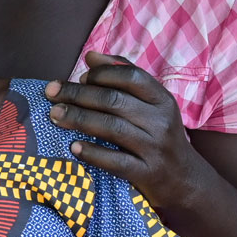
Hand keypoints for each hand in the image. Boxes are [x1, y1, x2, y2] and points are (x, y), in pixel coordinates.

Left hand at [45, 53, 215, 212]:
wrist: (185, 181)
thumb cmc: (159, 136)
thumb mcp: (152, 105)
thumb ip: (123, 77)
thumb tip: (91, 56)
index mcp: (162, 100)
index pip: (132, 77)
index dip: (102, 74)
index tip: (80, 77)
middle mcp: (161, 121)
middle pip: (114, 101)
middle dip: (78, 94)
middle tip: (51, 93)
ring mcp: (155, 148)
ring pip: (112, 128)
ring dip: (78, 119)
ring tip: (54, 115)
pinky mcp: (147, 173)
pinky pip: (116, 162)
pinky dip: (93, 153)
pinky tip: (73, 147)